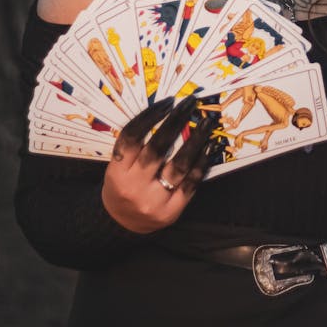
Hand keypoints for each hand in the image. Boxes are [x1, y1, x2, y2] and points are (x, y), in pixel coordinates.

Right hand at [101, 95, 211, 232]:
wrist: (122, 224)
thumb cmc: (123, 186)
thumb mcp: (119, 166)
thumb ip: (136, 146)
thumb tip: (167, 113)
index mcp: (117, 171)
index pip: (132, 137)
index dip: (149, 117)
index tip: (167, 102)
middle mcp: (134, 186)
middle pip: (157, 148)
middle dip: (176, 122)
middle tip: (189, 104)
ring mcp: (153, 200)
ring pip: (178, 165)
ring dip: (195, 141)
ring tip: (206, 124)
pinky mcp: (171, 211)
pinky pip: (190, 183)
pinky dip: (201, 163)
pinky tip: (208, 148)